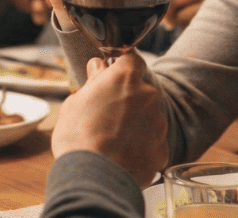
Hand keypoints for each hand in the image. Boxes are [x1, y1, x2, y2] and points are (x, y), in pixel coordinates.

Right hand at [52, 51, 166, 187]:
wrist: (92, 179)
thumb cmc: (78, 138)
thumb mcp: (76, 102)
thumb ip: (93, 81)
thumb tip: (99, 67)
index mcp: (125, 78)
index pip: (131, 58)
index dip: (122, 65)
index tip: (113, 74)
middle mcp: (148, 95)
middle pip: (141, 90)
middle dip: (127, 99)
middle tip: (106, 115)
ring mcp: (158, 123)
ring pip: (148, 116)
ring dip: (135, 123)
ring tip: (111, 141)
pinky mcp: (162, 149)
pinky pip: (152, 142)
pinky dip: (141, 146)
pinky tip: (122, 156)